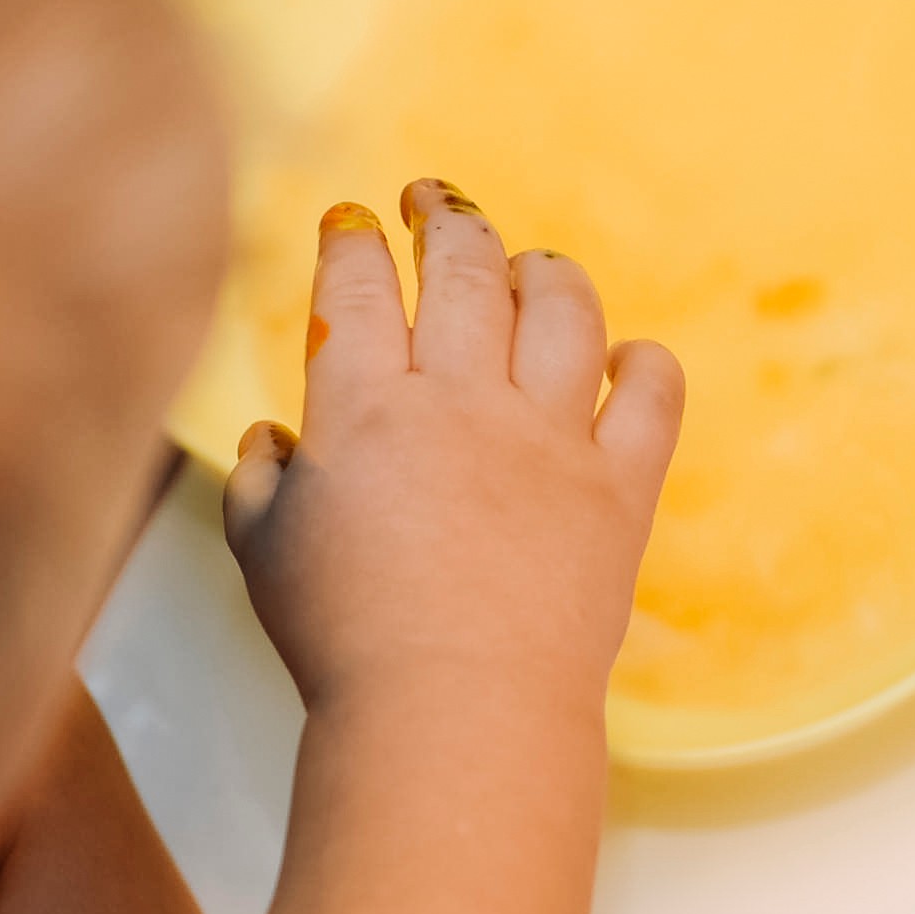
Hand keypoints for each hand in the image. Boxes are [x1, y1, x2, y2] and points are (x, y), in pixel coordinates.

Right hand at [223, 186, 682, 714]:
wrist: (456, 713)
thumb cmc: (346, 644)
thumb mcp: (263, 555)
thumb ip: (263, 480)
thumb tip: (272, 439)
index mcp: (364, 409)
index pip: (358, 286)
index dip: (353, 243)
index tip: (353, 225)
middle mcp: (463, 402)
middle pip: (464, 268)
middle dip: (446, 217)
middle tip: (434, 200)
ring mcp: (550, 439)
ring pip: (562, 308)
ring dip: (545, 272)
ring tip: (531, 264)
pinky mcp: (620, 488)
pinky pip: (652, 394)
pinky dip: (643, 365)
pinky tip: (627, 359)